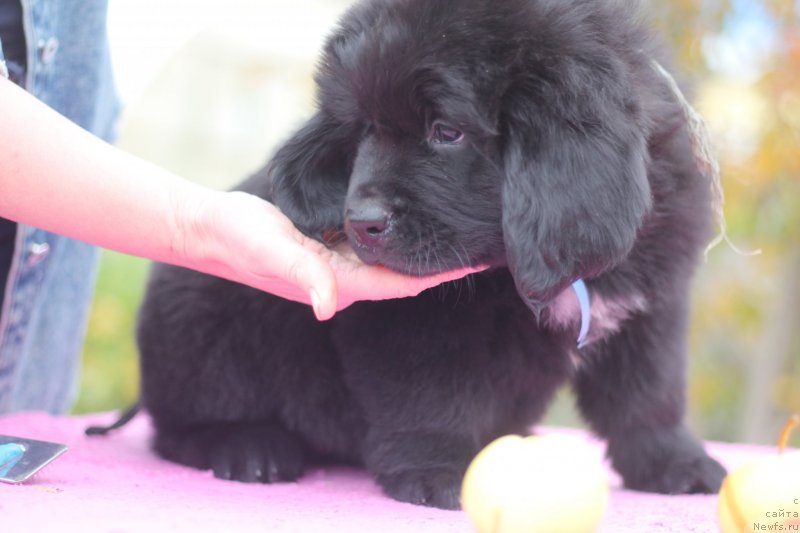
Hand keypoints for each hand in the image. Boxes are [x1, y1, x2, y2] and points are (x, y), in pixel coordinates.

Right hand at [178, 190, 484, 319]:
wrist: (211, 229)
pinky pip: (372, 246)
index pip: (402, 284)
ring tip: (458, 227)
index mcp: (339, 284)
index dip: (439, 274)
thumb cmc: (237, 239)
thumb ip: (300, 274)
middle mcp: (345, 278)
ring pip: (392, 260)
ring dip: (423, 249)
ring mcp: (338, 264)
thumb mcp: (268, 251)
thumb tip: (327, 305)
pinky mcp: (329, 248)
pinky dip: (397, 237)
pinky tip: (415, 219)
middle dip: (442, 261)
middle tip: (481, 239)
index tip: (475, 260)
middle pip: (406, 274)